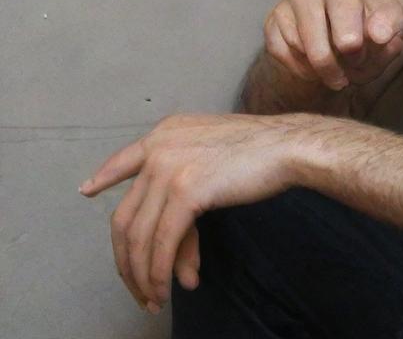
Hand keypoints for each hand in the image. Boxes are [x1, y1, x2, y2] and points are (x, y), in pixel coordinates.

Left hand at [78, 112, 311, 313]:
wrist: (287, 145)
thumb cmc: (260, 151)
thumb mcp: (212, 154)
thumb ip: (184, 188)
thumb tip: (174, 250)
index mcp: (167, 132)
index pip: (124, 161)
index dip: (104, 178)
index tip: (88, 190)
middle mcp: (159, 147)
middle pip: (126, 216)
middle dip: (128, 260)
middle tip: (137, 287)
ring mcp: (170, 168)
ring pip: (140, 236)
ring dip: (144, 275)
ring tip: (154, 298)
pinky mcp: (185, 191)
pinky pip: (162, 244)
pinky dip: (161, 272)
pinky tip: (168, 288)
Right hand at [264, 0, 402, 91]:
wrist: (344, 33)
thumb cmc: (370, 27)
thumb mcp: (391, 27)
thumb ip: (391, 29)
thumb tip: (379, 34)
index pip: (347, 12)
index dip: (356, 43)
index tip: (362, 58)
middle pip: (319, 33)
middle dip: (335, 60)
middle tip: (350, 70)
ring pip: (301, 45)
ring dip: (321, 68)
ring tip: (338, 71)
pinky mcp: (274, 18)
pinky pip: (281, 52)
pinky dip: (300, 68)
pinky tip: (315, 67)